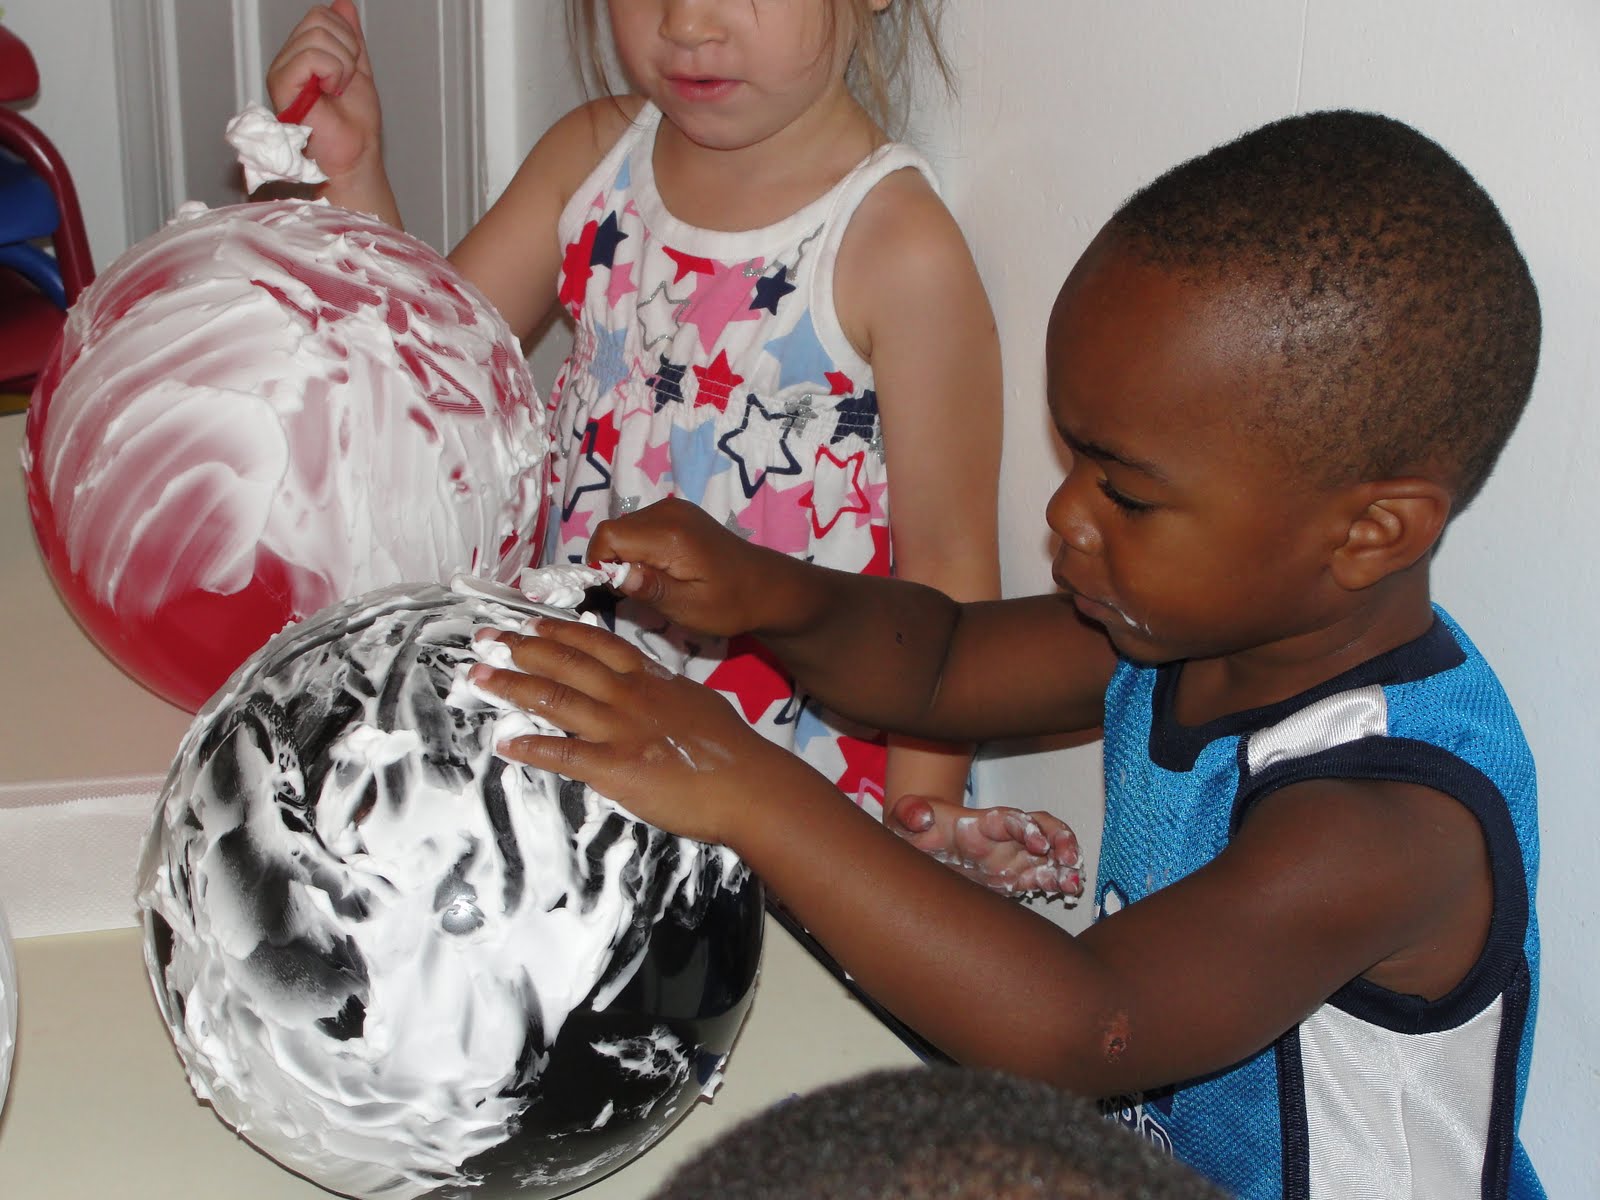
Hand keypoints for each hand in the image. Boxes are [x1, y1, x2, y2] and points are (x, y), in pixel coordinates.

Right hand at [265, 1, 383, 182]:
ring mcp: (282, 70)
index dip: (348, 40)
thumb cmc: (355, 126)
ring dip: (342, 65)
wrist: (356, 157)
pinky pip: (311, 56)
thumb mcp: (358, 70)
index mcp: (303, 54)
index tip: (349, 72)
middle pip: (319, 19)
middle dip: (347, 51)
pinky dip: (332, 73)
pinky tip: (329, 94)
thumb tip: (343, 4)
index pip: (322, 15)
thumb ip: (350, 38)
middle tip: (343, 84)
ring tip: (336, 91)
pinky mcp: (281, 85)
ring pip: (317, 35)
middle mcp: (288, 59)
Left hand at [470, 614, 783, 844]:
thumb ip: (665, 689)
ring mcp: (619, 730)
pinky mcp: (614, 768)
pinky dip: (531, 748)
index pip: (597, 644)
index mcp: (650, 678)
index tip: (529, 622)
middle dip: (522, 649)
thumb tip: (648, 683)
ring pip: (556, 699)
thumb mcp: (697, 701)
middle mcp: (629, 696)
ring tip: (480, 676)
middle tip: (486, 638)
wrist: (748, 784)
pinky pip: (563, 754)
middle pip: (566, 664)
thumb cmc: (730, 748)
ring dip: (513, 687)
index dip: (559, 632)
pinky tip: (506, 744)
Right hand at [588, 497, 788, 637]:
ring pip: (624, 528)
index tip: (616, 592)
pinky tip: (659, 570)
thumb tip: (614, 576)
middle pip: (613, 530)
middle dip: (613, 562)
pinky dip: (639, 548)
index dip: (601, 565)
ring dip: (626, 556)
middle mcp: (668, 511)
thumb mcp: (689, 608)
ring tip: (651, 583)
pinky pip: (640, 527)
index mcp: (669, 534)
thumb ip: (651, 590)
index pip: (607, 536)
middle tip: (638, 592)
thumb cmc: (730, 603)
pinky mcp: (677, 513)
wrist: (766, 586)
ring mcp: (673, 508)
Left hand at [887, 793, 1082, 898]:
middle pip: (1042, 829)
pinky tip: (1068, 892)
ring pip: (1049, 854)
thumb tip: (921, 817)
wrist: (918, 841)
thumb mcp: (904, 816)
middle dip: (1060, 839)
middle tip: (1070, 858)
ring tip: (1074, 882)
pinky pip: (1042, 877)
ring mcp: (1011, 856)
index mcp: (980, 823)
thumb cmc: (914, 826)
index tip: (1039, 842)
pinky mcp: (1012, 877)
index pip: (1011, 819)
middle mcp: (1002, 838)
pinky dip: (1058, 882)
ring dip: (1065, 864)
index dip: (1027, 827)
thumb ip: (910, 812)